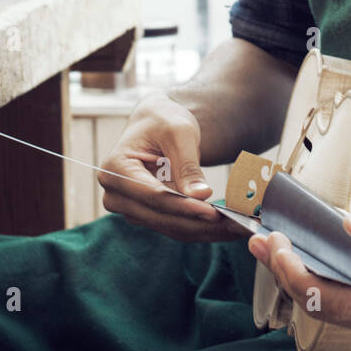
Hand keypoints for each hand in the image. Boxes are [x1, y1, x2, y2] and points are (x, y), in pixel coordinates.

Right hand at [97, 93, 247, 241]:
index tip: (214, 213)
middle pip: (162, 217)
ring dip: (204, 230)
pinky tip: (226, 227)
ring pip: (170, 227)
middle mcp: (116, 194)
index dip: (184, 207)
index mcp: (115, 169)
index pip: (153, 195)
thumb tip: (200, 196)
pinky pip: (174, 225)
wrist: (157, 122)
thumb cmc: (163, 120)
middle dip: (199, 223)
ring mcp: (130, 207)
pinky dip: (200, 227)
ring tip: (236, 228)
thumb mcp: (178, 132)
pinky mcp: (146, 214)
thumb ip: (187, 165)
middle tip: (234, 226)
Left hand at [249, 205, 350, 350]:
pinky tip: (346, 271)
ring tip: (297, 249)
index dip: (292, 268)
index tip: (272, 240)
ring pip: (346, 317)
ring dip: (317, 285)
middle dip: (290, 273)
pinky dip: (349, 296)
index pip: (330, 294)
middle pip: (326, 309)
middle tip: (265, 241)